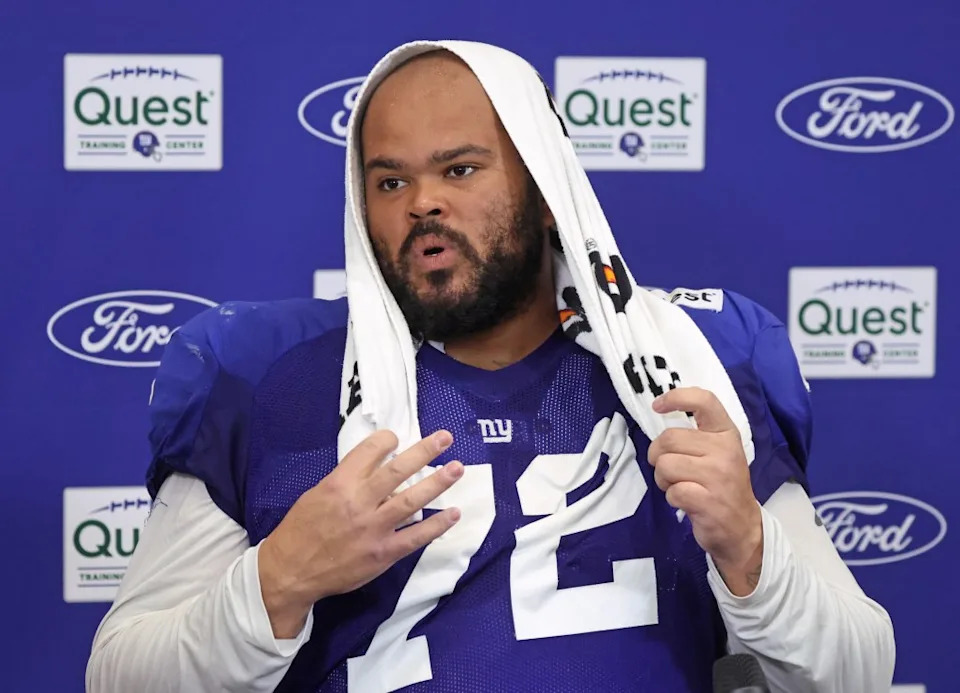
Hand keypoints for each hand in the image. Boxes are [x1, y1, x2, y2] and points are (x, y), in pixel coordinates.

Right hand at [258, 429, 463, 636]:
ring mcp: (373, 528)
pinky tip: (453, 514)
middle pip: (398, 470)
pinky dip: (437, 525)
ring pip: (412, 500)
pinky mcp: (383, 553)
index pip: (370, 451)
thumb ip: (347, 480)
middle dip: (425, 451)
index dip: (387, 439)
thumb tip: (378, 470)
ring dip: (438, 482)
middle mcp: (359, 502)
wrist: (290, 572)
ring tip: (457, 468)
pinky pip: (415, 537)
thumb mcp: (317, 494)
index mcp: (339, 484)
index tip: (397, 438)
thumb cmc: (301, 530)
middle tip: (445, 437)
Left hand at [648, 387, 762, 595]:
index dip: (676, 397)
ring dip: (663, 480)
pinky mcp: (709, 501)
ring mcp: (718, 476)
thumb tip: (660, 413)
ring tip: (679, 486)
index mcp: (726, 433)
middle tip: (670, 471)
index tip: (657, 406)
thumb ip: (696, 434)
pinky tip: (686, 502)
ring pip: (665, 465)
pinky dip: (672, 498)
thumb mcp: (718, 453)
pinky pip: (672, 491)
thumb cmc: (722, 486)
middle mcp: (725, 450)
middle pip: (668, 439)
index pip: (704, 401)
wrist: (742, 529)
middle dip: (658, 456)